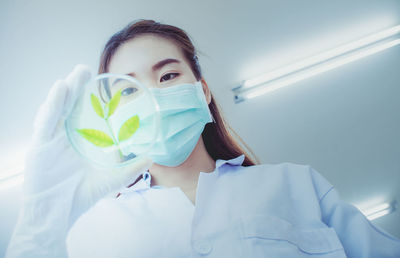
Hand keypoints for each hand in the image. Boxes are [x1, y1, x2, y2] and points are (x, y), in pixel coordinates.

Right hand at [25, 64, 151, 222]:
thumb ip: (130, 168)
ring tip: (75, 75)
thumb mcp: (110, 179)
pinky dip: (52, 105)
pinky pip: (45, 122)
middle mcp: (60, 137)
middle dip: (75, 86)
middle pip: (67, 106)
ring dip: (64, 90)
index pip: (80, 113)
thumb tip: (152, 157)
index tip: (97, 82)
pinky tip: (60, 89)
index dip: (86, 97)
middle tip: (85, 69)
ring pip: (55, 109)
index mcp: (74, 141)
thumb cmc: (78, 197)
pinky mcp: (39, 146)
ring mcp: (49, 140)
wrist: (57, 215)